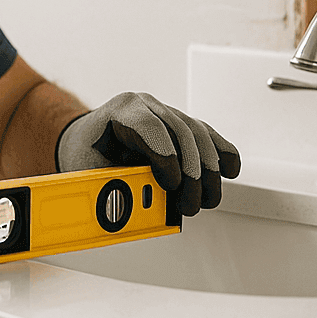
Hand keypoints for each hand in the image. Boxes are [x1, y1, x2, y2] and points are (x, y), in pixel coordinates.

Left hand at [56, 93, 240, 215]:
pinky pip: (206, 137)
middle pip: (180, 131)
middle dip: (191, 172)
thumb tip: (129, 211)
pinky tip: (231, 170)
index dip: (164, 156)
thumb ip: (109, 188)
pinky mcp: (179, 125)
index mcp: (121, 111)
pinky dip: (220, 153)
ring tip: (207, 200)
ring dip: (208, 171)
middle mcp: (146, 106)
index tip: (172, 184)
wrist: (88, 138)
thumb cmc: (86, 153)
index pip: (148, 127)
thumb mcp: (88, 171)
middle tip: (191, 205)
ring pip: (198, 134)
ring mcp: (166, 113)